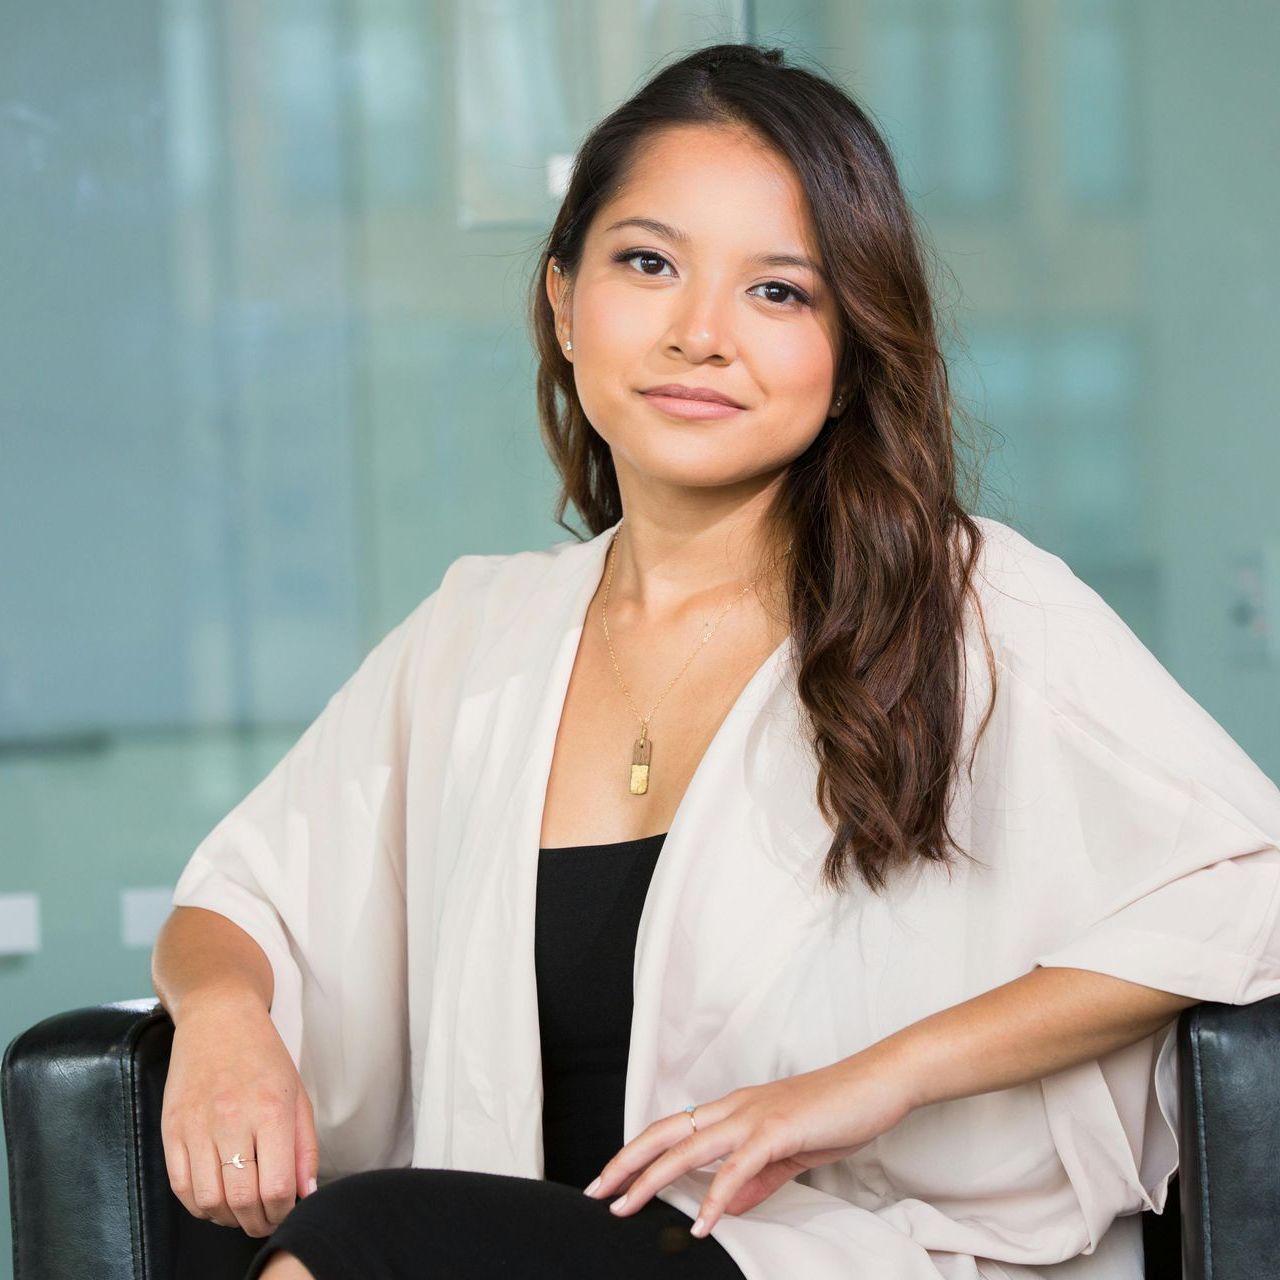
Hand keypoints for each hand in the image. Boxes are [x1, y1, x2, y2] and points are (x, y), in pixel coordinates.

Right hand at [160, 989, 319, 1237]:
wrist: (218, 1017)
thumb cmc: (263, 1055)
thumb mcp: (297, 1094)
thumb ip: (304, 1147)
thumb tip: (305, 1193)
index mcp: (270, 1110)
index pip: (276, 1187)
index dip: (282, 1212)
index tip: (286, 1211)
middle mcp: (232, 1120)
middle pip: (242, 1200)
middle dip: (257, 1222)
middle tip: (264, 1221)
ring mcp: (197, 1126)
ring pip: (209, 1200)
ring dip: (227, 1218)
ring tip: (241, 1212)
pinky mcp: (171, 1128)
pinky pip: (181, 1186)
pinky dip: (199, 1204)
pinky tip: (215, 1199)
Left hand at [582, 1052, 913, 1237]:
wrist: (877, 1082)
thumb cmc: (837, 1111)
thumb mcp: (790, 1151)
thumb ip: (758, 1178)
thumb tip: (730, 1206)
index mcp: (736, 1109)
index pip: (674, 1129)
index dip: (639, 1151)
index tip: (614, 1178)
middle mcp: (735, 1107)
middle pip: (666, 1133)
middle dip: (627, 1163)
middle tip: (597, 1192)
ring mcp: (753, 1116)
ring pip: (688, 1148)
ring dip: (652, 1179)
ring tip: (627, 1207)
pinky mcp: (777, 1130)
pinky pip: (737, 1168)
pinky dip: (714, 1198)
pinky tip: (700, 1223)